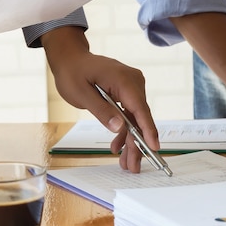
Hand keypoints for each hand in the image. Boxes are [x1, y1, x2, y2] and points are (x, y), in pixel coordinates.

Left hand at [41, 26, 158, 172]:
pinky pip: (129, 113)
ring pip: (135, 118)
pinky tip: (118, 145)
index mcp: (123, 80)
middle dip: (137, 144)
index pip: (140, 108)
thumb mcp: (82, 94)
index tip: (154, 147)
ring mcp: (132, 86)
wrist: (71, 59)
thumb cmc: (73, 73)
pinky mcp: (127, 91)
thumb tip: (120, 128)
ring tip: (126, 163)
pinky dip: (125, 129)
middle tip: (133, 167)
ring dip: (131, 140)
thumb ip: (102, 111)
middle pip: (139, 117)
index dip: (148, 130)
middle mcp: (133, 82)